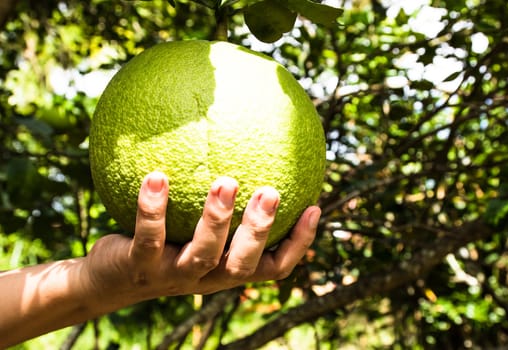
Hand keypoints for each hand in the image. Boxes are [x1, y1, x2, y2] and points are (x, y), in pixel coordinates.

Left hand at [82, 171, 319, 309]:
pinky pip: (149, 237)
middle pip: (244, 264)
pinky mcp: (140, 270)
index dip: (298, 244)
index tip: (313, 206)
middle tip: (271, 192)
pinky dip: (152, 208)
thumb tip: (236, 148)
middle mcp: (206, 277)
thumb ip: (217, 201)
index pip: (273, 267)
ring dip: (216, 219)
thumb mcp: (191, 224)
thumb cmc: (160, 243)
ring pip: (202, 254)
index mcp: (226, 269)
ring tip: (224, 182)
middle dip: (260, 230)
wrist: (109, 277)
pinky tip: (156, 175)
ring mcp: (173, 276)